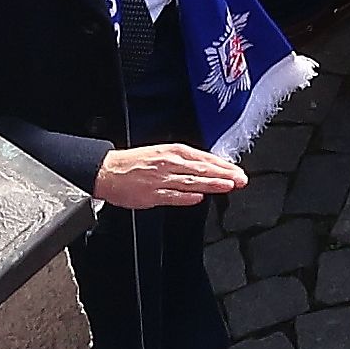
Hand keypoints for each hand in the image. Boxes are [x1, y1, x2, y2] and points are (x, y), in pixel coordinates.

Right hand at [94, 143, 251, 209]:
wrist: (109, 170)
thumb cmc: (136, 163)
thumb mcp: (164, 152)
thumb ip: (186, 161)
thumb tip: (208, 166)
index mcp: (174, 151)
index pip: (205, 158)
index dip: (223, 165)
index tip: (238, 171)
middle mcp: (170, 163)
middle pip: (202, 169)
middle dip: (224, 174)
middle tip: (240, 180)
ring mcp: (161, 179)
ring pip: (191, 181)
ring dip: (211, 183)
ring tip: (227, 186)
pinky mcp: (151, 194)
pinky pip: (172, 195)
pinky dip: (186, 197)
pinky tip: (199, 198)